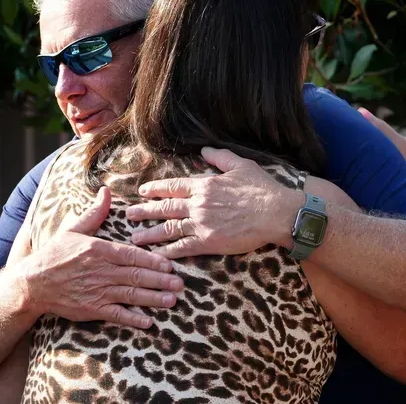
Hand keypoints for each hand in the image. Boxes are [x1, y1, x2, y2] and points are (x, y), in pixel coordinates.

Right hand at [20, 187, 183, 328]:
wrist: (33, 283)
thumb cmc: (55, 254)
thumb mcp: (74, 229)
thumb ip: (94, 212)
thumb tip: (106, 191)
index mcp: (99, 250)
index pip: (132, 255)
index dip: (152, 261)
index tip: (169, 265)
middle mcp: (101, 271)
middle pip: (136, 276)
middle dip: (160, 281)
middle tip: (180, 285)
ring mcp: (97, 292)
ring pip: (130, 295)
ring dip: (152, 299)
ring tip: (171, 301)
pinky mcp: (92, 309)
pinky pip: (116, 315)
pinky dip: (132, 319)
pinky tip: (148, 322)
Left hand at [126, 147, 303, 258]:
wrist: (277, 213)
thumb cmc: (262, 189)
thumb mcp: (240, 165)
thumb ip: (219, 157)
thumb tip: (202, 151)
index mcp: (204, 185)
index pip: (172, 187)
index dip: (155, 189)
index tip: (142, 192)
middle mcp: (198, 204)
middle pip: (164, 208)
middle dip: (144, 212)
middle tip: (129, 215)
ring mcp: (201, 224)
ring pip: (168, 229)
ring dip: (149, 234)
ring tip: (134, 237)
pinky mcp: (209, 242)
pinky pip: (183, 247)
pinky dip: (167, 251)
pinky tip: (156, 255)